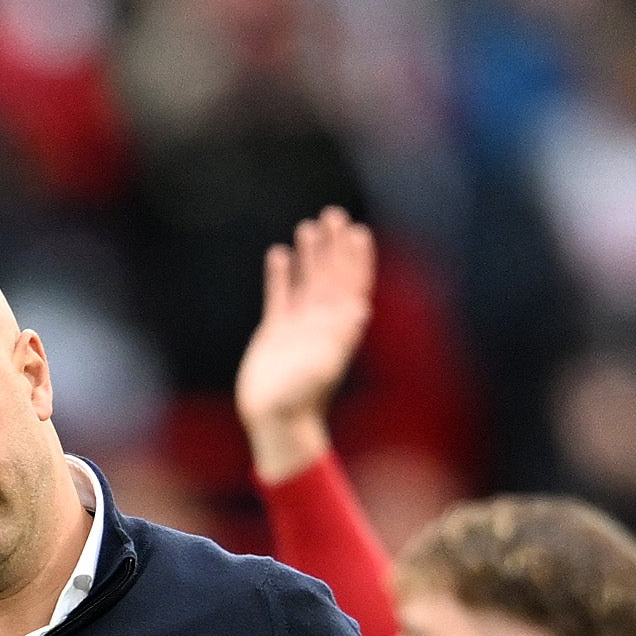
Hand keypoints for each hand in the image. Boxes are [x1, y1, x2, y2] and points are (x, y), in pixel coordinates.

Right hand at [234, 207, 377, 482]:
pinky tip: (279, 254)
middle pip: (331, 275)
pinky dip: (280, 275)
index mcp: (338, 328)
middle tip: (334, 214)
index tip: (358, 232)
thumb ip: (340, 338)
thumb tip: (360, 309)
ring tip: (309, 226)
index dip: (356, 259)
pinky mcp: (275, 332)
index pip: (351, 286)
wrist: (275, 421)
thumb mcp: (324, 369)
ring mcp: (298, 326)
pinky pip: (279, 296)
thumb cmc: (301, 400)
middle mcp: (321, 322)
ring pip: (307, 281)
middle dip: (334, 246)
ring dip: (310, 254)